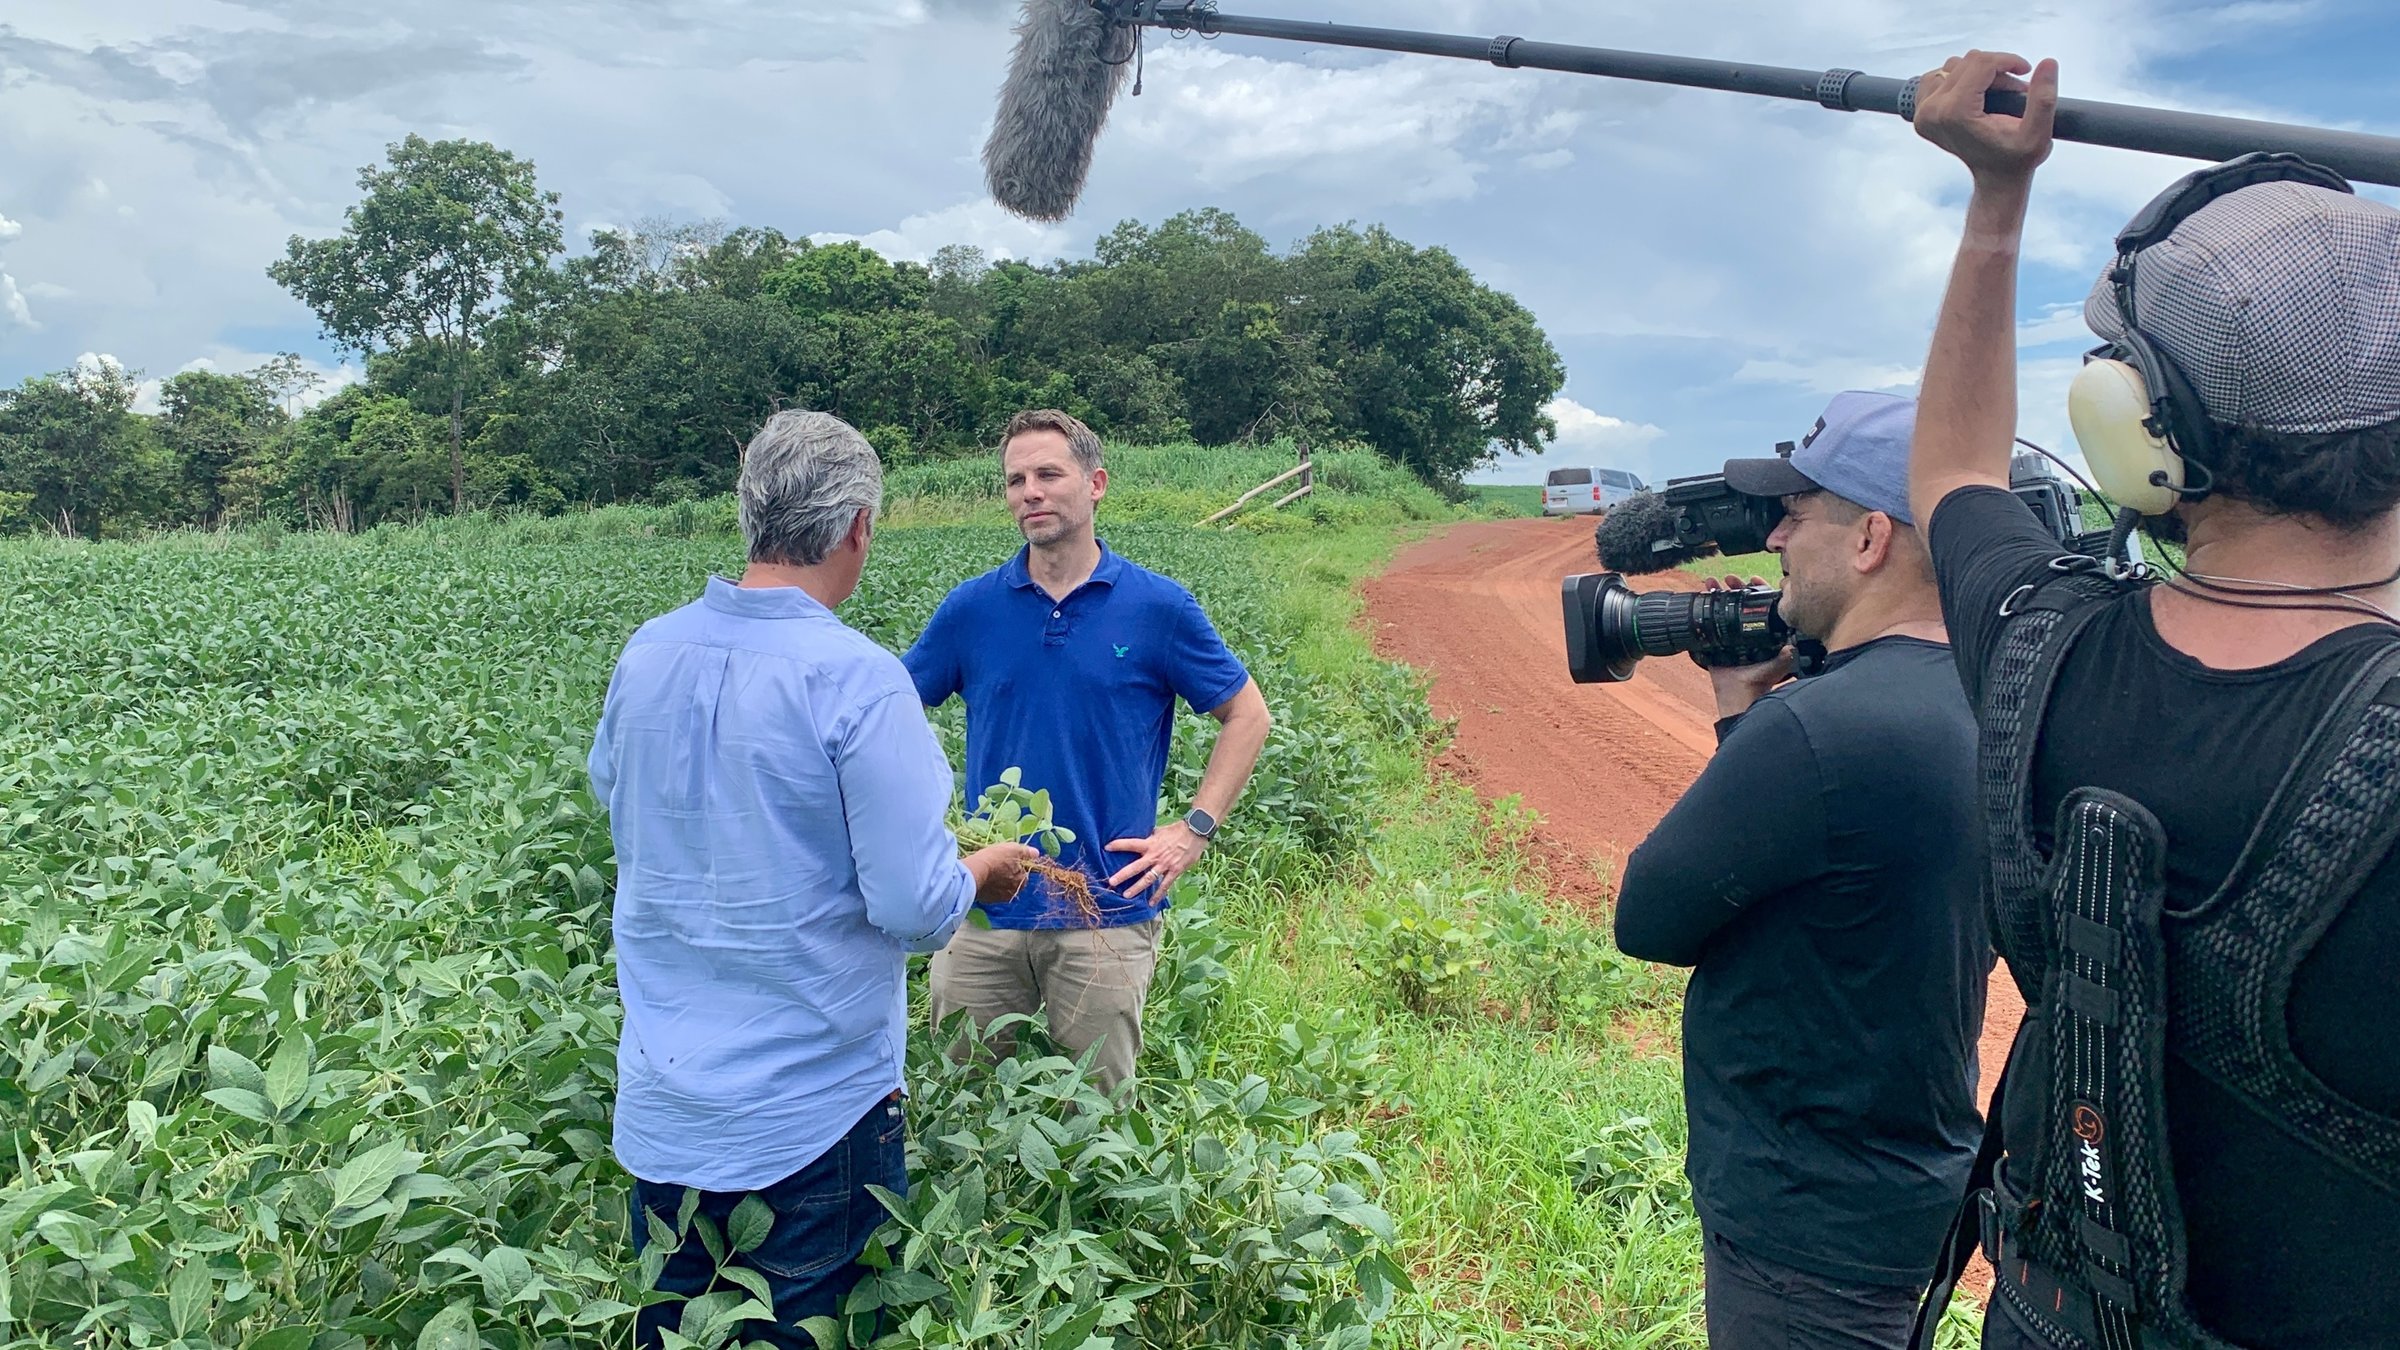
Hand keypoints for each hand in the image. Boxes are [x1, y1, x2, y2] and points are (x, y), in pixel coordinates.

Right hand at [965, 842, 1039, 906]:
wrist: (974, 872)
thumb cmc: (995, 859)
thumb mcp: (1013, 849)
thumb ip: (1026, 852)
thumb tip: (1036, 853)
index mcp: (1022, 881)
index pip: (1023, 872)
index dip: (1016, 865)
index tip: (1007, 860)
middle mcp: (1013, 893)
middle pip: (1013, 881)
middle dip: (1008, 875)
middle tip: (997, 865)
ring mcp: (999, 899)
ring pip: (1001, 888)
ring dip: (998, 882)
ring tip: (989, 872)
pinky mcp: (987, 901)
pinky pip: (991, 893)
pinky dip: (989, 887)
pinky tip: (983, 879)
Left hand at [1104, 821, 1206, 900]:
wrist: (1195, 832)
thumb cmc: (1177, 830)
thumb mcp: (1160, 831)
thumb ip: (1150, 837)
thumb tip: (1142, 837)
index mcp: (1150, 843)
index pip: (1131, 844)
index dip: (1118, 845)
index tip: (1106, 847)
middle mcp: (1155, 856)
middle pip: (1136, 867)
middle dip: (1123, 875)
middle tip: (1111, 882)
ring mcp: (1165, 865)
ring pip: (1148, 879)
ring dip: (1137, 888)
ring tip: (1126, 895)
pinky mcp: (1175, 871)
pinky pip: (1165, 885)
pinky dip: (1158, 894)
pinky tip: (1151, 903)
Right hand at [1699, 573, 1790, 717]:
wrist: (1739, 694)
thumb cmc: (1760, 681)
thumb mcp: (1778, 664)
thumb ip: (1787, 654)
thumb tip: (1793, 643)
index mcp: (1762, 632)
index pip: (1761, 604)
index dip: (1757, 590)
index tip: (1753, 579)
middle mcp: (1745, 631)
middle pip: (1740, 601)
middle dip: (1735, 587)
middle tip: (1730, 579)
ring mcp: (1729, 635)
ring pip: (1724, 607)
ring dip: (1718, 593)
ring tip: (1712, 582)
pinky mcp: (1714, 641)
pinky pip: (1707, 621)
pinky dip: (1703, 607)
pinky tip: (1701, 595)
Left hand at [1912, 50, 2058, 185]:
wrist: (1995, 177)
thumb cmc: (2018, 158)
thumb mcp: (2038, 133)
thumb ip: (2044, 98)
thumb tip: (2048, 62)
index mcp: (1955, 113)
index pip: (1981, 62)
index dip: (2008, 61)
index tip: (2025, 71)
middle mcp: (1932, 111)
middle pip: (1968, 62)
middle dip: (1996, 70)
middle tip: (2014, 91)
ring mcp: (1922, 112)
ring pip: (1953, 66)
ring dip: (1979, 74)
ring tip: (1998, 95)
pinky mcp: (1920, 112)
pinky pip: (1938, 76)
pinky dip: (1960, 78)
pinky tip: (1976, 94)